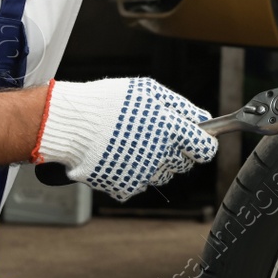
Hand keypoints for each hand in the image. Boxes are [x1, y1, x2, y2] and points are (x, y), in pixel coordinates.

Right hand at [31, 77, 217, 200]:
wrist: (72, 124)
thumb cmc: (109, 102)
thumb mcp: (150, 91)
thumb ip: (182, 107)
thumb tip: (204, 119)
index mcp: (171, 130)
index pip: (205, 148)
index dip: (203, 142)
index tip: (198, 139)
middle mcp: (161, 155)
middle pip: (184, 163)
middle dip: (177, 150)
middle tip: (156, 133)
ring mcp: (143, 174)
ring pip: (164, 173)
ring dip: (156, 161)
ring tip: (134, 141)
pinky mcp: (126, 186)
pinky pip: (142, 182)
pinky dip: (135, 171)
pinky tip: (122, 154)